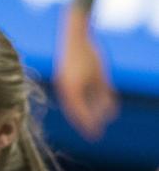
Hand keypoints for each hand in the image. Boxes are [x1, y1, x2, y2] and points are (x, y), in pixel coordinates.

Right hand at [54, 5, 118, 140]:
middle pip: (74, 110)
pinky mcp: (63, 76)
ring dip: (83, 111)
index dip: (88, 125)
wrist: (74, 34)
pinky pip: (71, 94)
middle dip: (84, 122)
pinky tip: (90, 103)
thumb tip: (109, 113)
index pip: (80, 113)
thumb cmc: (89, 54)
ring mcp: (62, 81)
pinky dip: (80, 101)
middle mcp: (64, 87)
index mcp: (71, 89)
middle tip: (94, 134)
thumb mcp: (100, 76)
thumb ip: (104, 94)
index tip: (95, 136)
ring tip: (93, 120)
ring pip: (72, 102)